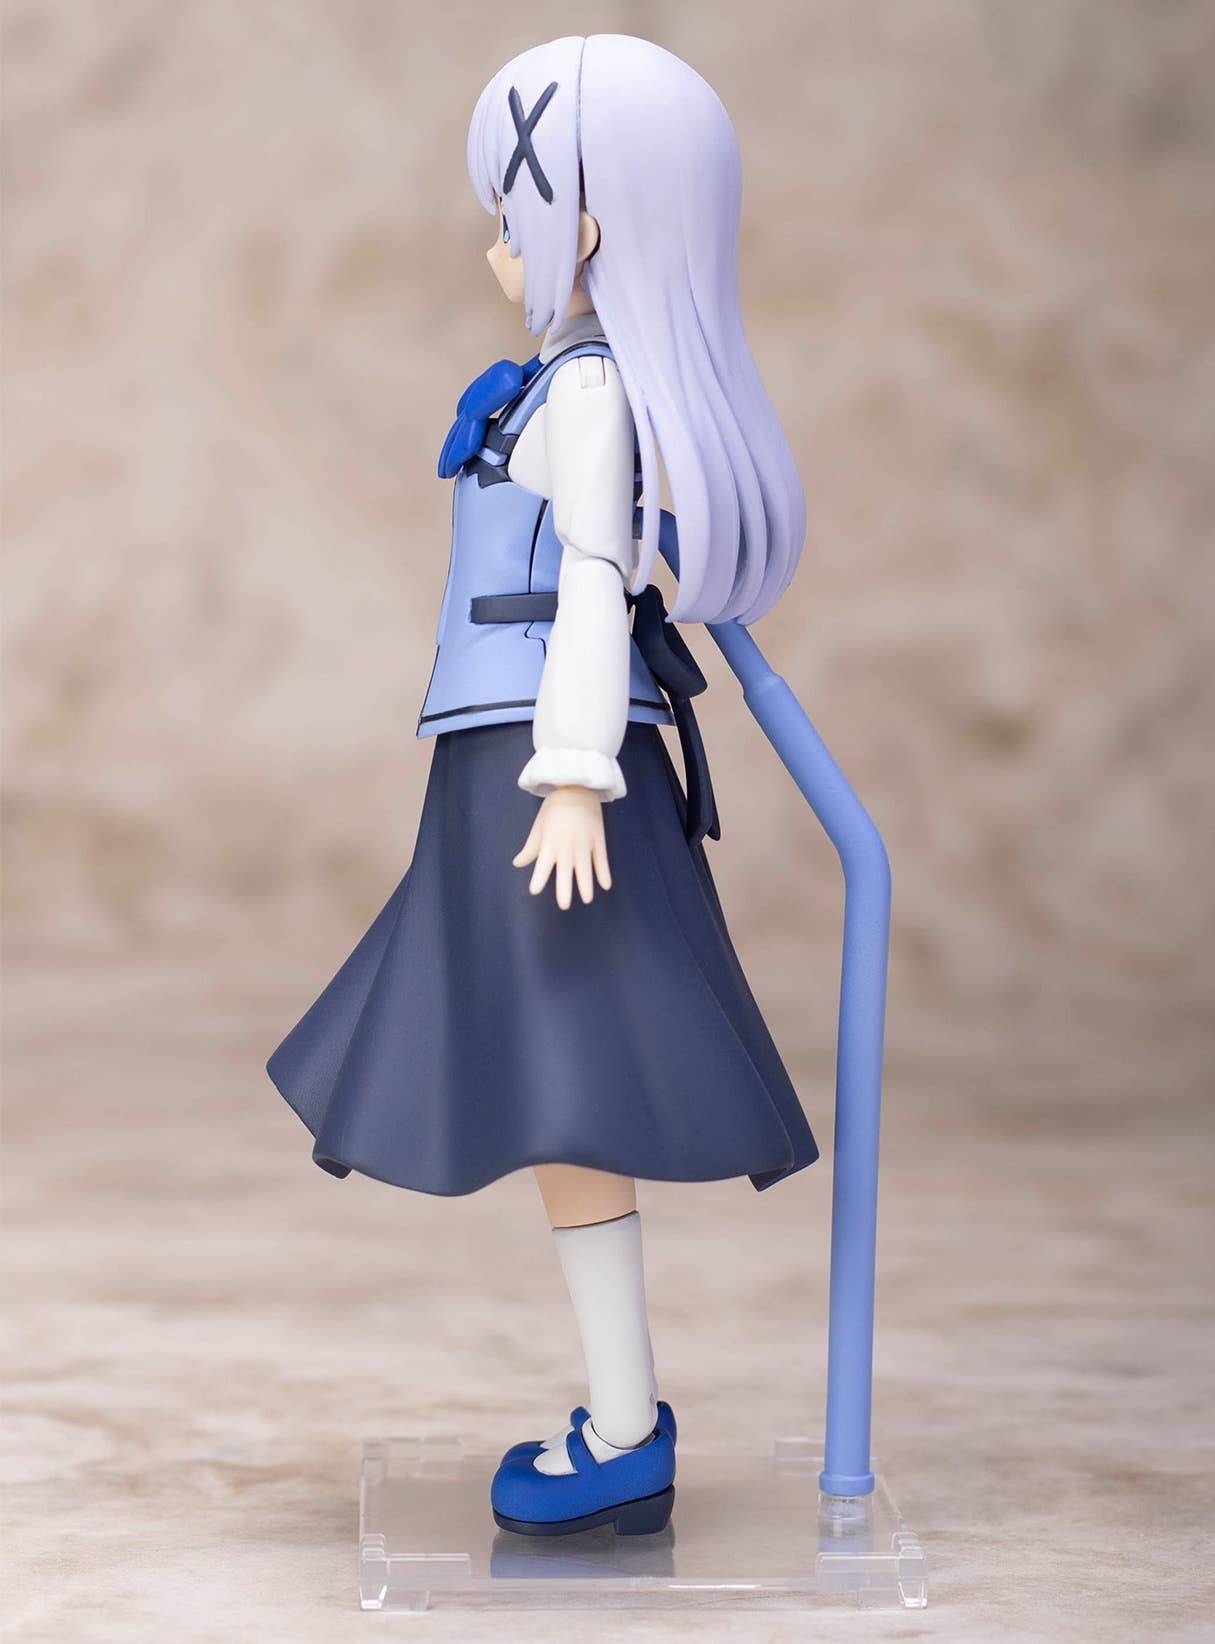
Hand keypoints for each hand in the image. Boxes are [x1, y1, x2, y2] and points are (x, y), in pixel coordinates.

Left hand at [513, 786, 611, 908]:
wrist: (577, 787)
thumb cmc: (554, 809)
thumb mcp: (539, 827)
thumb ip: (531, 848)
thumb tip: (517, 864)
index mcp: (550, 843)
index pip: (543, 865)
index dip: (538, 878)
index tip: (534, 891)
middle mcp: (567, 846)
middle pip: (566, 872)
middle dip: (565, 890)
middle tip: (564, 906)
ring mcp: (584, 843)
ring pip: (586, 868)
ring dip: (586, 885)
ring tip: (587, 900)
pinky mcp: (598, 839)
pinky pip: (602, 859)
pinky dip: (604, 872)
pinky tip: (606, 886)